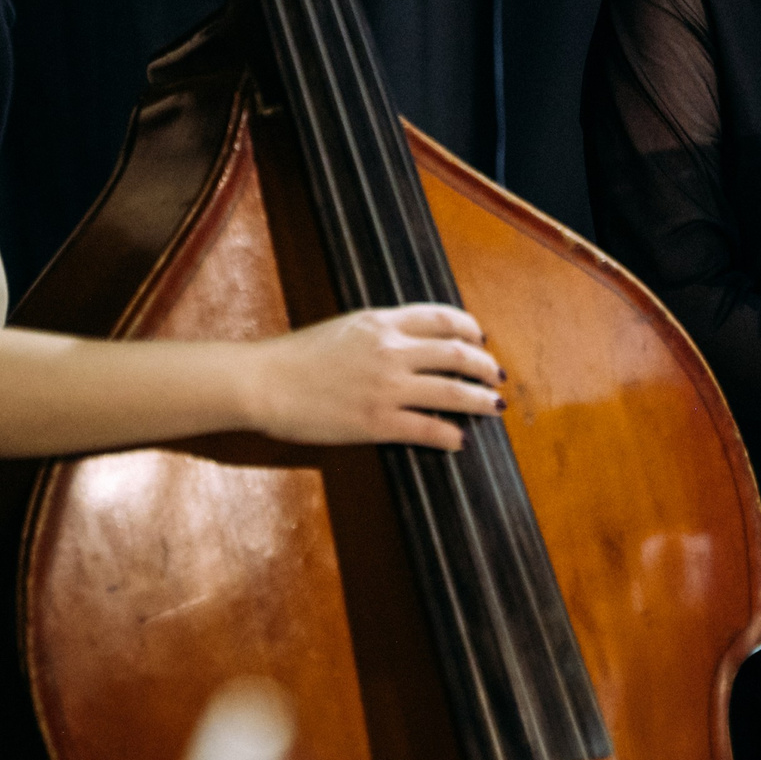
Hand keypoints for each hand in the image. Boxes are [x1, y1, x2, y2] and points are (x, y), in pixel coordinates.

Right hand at [242, 304, 505, 450]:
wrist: (265, 382)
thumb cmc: (296, 356)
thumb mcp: (345, 327)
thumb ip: (380, 332)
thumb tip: (411, 345)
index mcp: (382, 322)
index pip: (443, 318)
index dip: (470, 329)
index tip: (480, 339)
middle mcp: (392, 350)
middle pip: (458, 353)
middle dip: (484, 366)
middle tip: (495, 376)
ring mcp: (387, 387)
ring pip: (453, 392)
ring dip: (480, 401)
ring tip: (494, 408)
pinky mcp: (378, 422)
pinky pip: (429, 429)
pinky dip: (451, 435)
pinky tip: (459, 441)